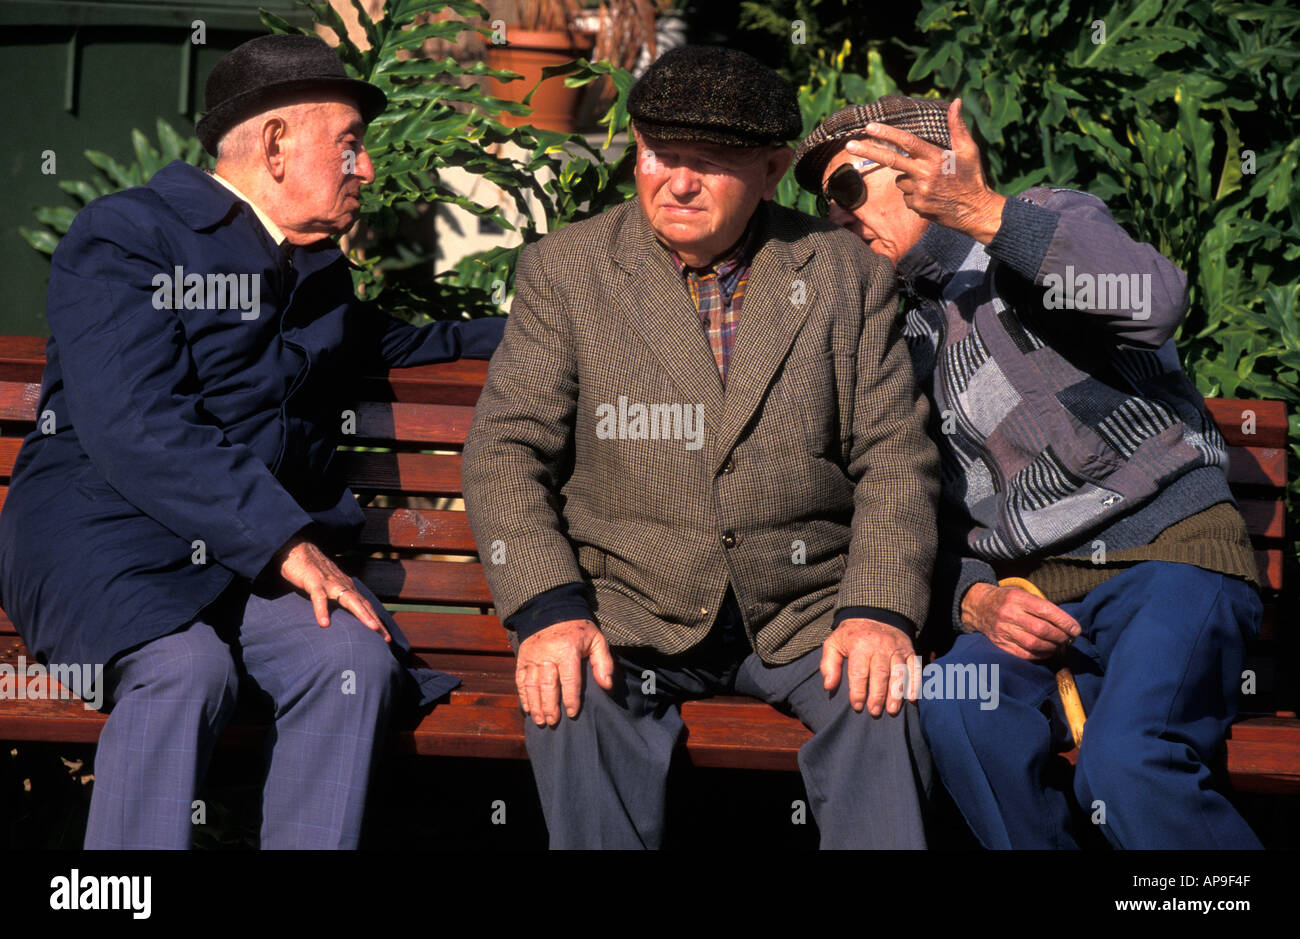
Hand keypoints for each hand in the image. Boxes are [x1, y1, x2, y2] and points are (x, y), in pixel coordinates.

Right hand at [275, 535, 389, 641]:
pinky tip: (324, 624)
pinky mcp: (314, 583)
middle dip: (376, 621)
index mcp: (347, 588)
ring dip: (362, 614)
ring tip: (372, 628)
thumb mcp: (329, 587)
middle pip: (363, 605)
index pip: (366, 605)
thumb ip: (336, 599)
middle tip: (386, 638)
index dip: (376, 620)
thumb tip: (342, 617)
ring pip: (349, 600)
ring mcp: (330, 584)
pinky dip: (322, 610)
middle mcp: (343, 586)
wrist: (298, 550)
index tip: (385, 637)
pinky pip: (319, 598)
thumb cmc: (313, 572)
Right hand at [516, 618, 614, 725]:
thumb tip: (606, 685)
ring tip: (541, 721)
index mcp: (567, 650)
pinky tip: (528, 708)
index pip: (569, 680)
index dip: (571, 699)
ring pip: (532, 685)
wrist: (551, 610)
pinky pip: (520, 680)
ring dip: (536, 705)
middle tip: (553, 722)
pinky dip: (523, 696)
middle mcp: (547, 655)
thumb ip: (603, 662)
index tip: (572, 713)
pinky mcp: (522, 658)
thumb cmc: (578, 629)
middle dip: (550, 707)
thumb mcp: (596, 639)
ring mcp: (532, 657)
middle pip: (547, 686)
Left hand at [820, 618, 918, 716]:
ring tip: (892, 710)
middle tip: (874, 712)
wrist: (875, 613)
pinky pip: (914, 667)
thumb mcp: (834, 644)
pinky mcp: (909, 650)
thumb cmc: (851, 635)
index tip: (856, 706)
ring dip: (896, 693)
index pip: (859, 672)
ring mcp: (897, 648)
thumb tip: (829, 686)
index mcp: (860, 645)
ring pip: (898, 672)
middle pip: (880, 674)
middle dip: (878, 695)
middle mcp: (880, 646)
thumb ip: (829, 665)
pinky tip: (911, 698)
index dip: (858, 691)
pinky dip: (914, 683)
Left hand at [844, 98, 1006, 243]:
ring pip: (900, 179)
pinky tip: (930, 195)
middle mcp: (925, 174)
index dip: (887, 133)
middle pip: (891, 160)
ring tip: (931, 182)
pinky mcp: (916, 206)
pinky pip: (905, 195)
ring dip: (908, 178)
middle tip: (849, 145)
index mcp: (936, 158)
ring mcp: (919, 192)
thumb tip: (955, 101)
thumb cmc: (972, 177)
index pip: (907, 142)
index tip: (870, 127)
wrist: (974, 212)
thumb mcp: (969, 150)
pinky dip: (913, 193)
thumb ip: (957, 126)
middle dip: (868, 151)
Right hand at [960, 582, 1079, 659]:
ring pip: (1033, 644)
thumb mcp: (1022, 593)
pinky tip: (1047, 652)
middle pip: (1041, 630)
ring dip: (1052, 647)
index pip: (1045, 611)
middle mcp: (1009, 614)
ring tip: (1059, 645)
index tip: (1076, 629)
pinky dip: (1039, 655)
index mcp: (1017, 598)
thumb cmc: (1008, 599)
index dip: (1064, 622)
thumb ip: (1041, 606)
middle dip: (1060, 636)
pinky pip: (1024, 654)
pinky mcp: (1000, 643)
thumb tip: (1067, 624)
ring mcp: (1003, 630)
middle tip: (1068, 638)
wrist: (979, 606)